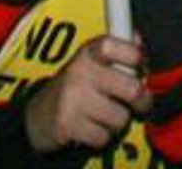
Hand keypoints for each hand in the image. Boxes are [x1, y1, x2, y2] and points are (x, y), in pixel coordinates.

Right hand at [22, 36, 151, 151]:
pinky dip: (104, 136)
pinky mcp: (68, 126)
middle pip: (131, 88)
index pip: (114, 45)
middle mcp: (80, 72)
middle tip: (142, 103)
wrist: (38, 115)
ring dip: (119, 121)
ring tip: (110, 116)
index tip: (142, 65)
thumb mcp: (92, 60)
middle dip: (143, 100)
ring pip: (120, 117)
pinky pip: (104, 136)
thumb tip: (140, 44)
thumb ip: (119, 48)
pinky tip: (95, 128)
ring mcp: (73, 100)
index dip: (134, 55)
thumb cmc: (76, 85)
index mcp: (88, 52)